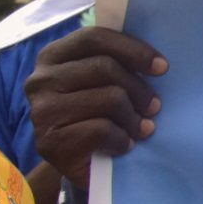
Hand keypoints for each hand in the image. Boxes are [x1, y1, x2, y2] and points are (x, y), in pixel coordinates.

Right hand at [22, 26, 165, 187]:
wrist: (80, 165)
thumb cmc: (98, 115)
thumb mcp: (104, 83)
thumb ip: (116, 62)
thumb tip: (154, 56)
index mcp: (52, 56)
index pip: (94, 38)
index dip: (132, 49)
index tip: (162, 67)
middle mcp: (40, 80)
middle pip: (104, 67)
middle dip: (139, 88)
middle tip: (155, 107)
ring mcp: (41, 112)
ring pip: (108, 98)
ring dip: (134, 117)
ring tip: (142, 128)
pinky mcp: (49, 143)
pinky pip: (101, 130)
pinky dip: (122, 139)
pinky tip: (125, 145)